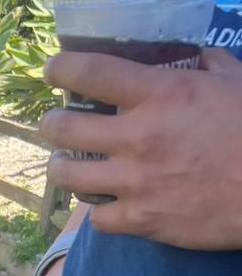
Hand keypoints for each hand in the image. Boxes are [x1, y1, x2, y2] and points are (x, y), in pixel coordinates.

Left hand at [40, 49, 241, 249]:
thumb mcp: (237, 84)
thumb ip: (210, 66)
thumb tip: (197, 56)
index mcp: (161, 94)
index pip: (91, 72)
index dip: (61, 69)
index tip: (53, 70)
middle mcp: (138, 137)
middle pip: (63, 129)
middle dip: (51, 125)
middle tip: (55, 124)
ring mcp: (135, 182)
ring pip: (67, 176)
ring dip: (62, 167)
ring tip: (68, 164)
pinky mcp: (141, 220)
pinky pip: (97, 218)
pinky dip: (99, 211)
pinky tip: (106, 203)